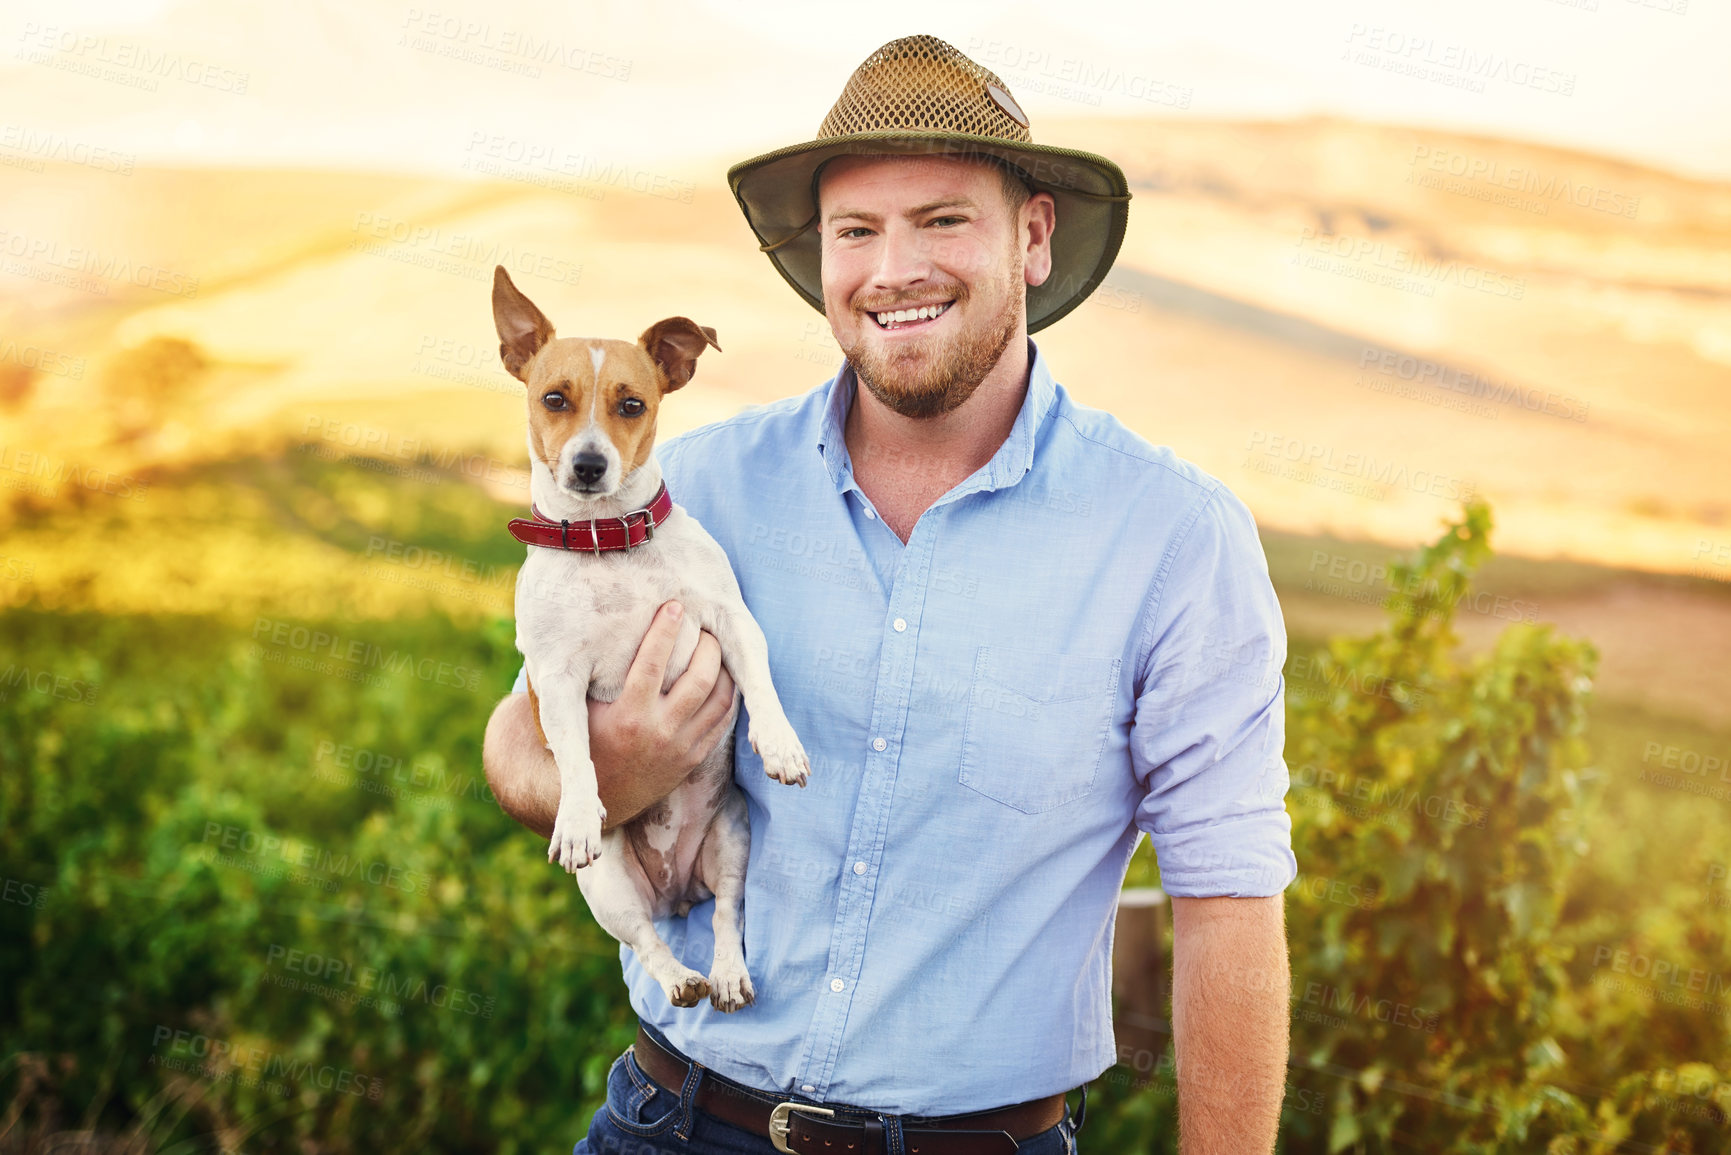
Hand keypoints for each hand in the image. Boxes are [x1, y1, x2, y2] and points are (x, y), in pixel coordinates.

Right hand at [586, 601, 736, 830]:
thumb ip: (597, 673)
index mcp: (628, 715)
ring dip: (723, 666)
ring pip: (718, 698)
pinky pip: (723, 720)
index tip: (674, 605)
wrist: (602, 795)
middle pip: (698, 679)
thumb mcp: (583, 708)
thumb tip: (602, 622)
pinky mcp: (694, 758)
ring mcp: (681, 746)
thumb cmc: (589, 738)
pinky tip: (724, 672)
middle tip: (704, 625)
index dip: (665, 631)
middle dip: (707, 646)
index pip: (652, 664)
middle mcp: (658, 731)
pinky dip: (728, 692)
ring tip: (717, 644)